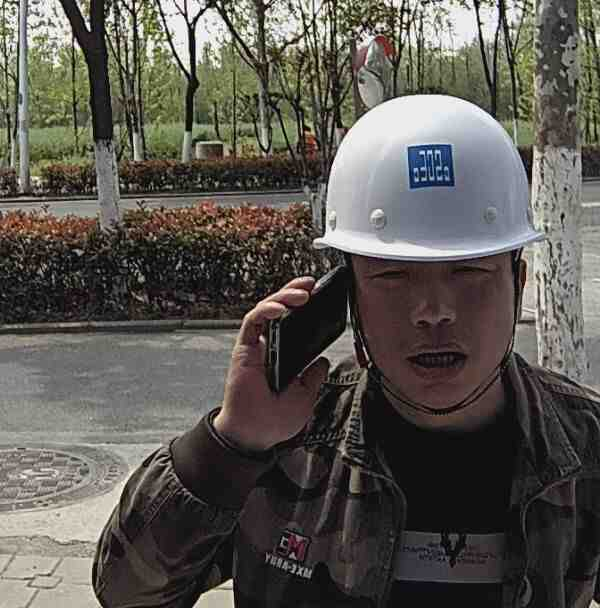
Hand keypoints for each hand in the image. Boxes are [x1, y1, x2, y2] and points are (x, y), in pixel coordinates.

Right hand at [214, 277, 329, 450]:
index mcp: (284, 355)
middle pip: (281, 310)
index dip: (305, 307)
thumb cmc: (273, 419)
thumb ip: (313, 377)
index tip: (322, 294)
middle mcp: (269, 347)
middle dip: (294, 291)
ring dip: (284, 296)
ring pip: (268, 309)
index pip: (294, 323)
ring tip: (303, 293)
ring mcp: (255, 346)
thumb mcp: (305, 397)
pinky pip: (253, 321)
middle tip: (312, 283)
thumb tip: (321, 362)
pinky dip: (267, 310)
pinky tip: (282, 309)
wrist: (252, 434)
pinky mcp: (244, 348)